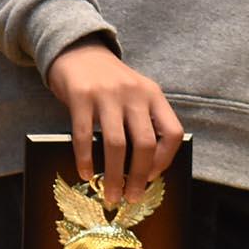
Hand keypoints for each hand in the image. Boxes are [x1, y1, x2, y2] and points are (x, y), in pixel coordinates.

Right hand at [46, 40, 182, 205]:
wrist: (77, 50)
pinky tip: (86, 174)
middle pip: (144, 143)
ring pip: (116, 144)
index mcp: (153, 94)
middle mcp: (134, 93)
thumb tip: (145, 167)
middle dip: (138, 177)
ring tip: (111, 195)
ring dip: (114, 175)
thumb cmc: (109, 80)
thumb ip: (143, 119)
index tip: (152, 177)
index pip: (171, 132)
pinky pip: (84, 135)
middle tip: (131, 197)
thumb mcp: (135, 92)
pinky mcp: (80, 96)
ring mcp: (107, 94)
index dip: (165, 159)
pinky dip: (85, 159)